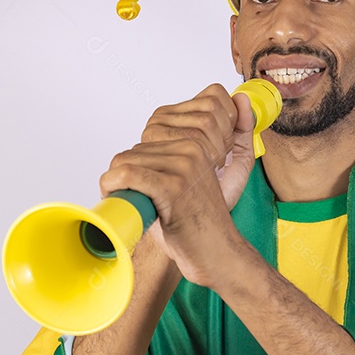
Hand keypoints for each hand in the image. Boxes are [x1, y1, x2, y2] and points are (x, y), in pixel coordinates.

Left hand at [98, 83, 256, 285]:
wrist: (217, 254)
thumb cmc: (207, 218)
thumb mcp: (223, 173)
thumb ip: (232, 136)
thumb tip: (240, 99)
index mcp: (202, 139)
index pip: (155, 123)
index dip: (143, 154)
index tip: (150, 176)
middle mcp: (195, 147)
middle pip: (135, 146)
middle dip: (129, 170)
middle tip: (140, 193)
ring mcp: (184, 165)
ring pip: (126, 159)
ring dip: (120, 183)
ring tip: (138, 201)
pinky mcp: (173, 187)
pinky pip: (128, 174)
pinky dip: (114, 186)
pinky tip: (122, 199)